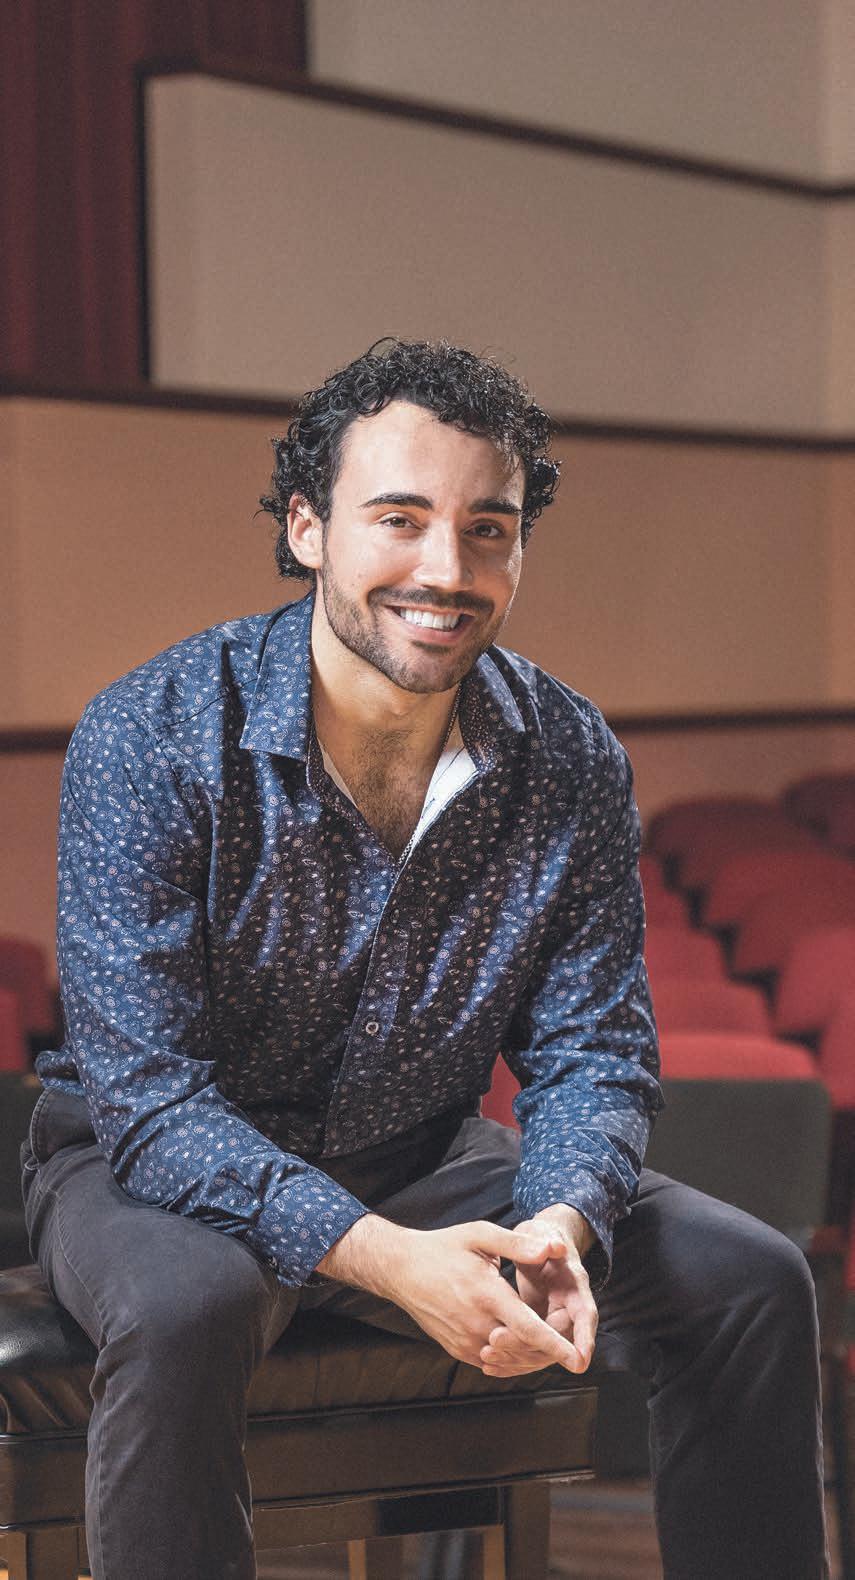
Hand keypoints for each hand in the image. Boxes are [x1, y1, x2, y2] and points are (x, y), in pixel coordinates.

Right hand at [317, 1214, 586, 1374]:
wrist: (401, 1269)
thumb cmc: (443, 1248)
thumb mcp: (480, 1235)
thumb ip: (518, 1244)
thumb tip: (554, 1249)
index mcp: (486, 1294)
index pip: (528, 1328)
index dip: (556, 1345)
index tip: (578, 1359)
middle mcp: (476, 1324)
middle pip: (524, 1349)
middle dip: (552, 1348)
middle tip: (569, 1331)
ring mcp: (464, 1341)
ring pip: (509, 1359)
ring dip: (533, 1354)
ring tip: (551, 1336)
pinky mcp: (457, 1350)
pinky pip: (493, 1361)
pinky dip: (512, 1357)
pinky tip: (522, 1341)